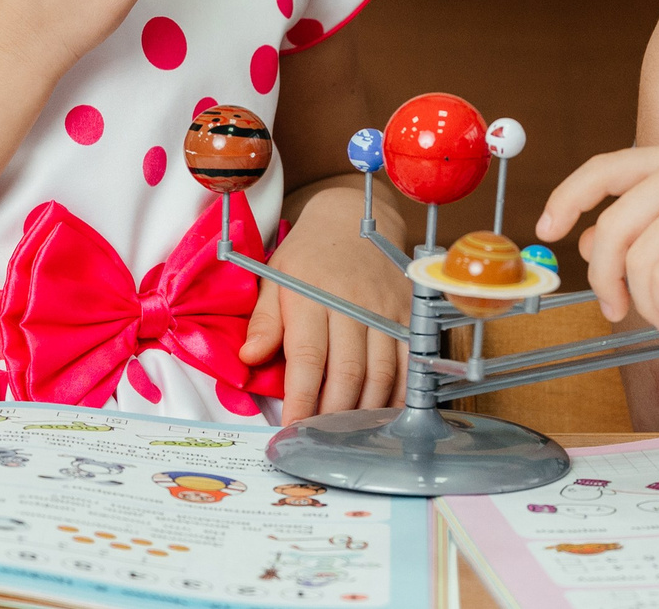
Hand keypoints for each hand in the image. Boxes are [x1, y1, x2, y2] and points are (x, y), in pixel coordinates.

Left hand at [241, 186, 409, 419]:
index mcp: (311, 294)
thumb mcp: (274, 278)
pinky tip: (384, 414)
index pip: (307, 357)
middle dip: (332, 414)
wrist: (350, 219)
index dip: (300, 399)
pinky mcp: (407, 313)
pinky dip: (398, 394)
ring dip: (364, 410)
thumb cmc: (308, 256)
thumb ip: (264, 321)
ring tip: (346, 434)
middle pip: (347, 371)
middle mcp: (351, 302)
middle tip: (319, 439)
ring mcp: (384, 308)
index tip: (291, 429)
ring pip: (380, 372)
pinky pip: (408, 362)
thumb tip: (250, 358)